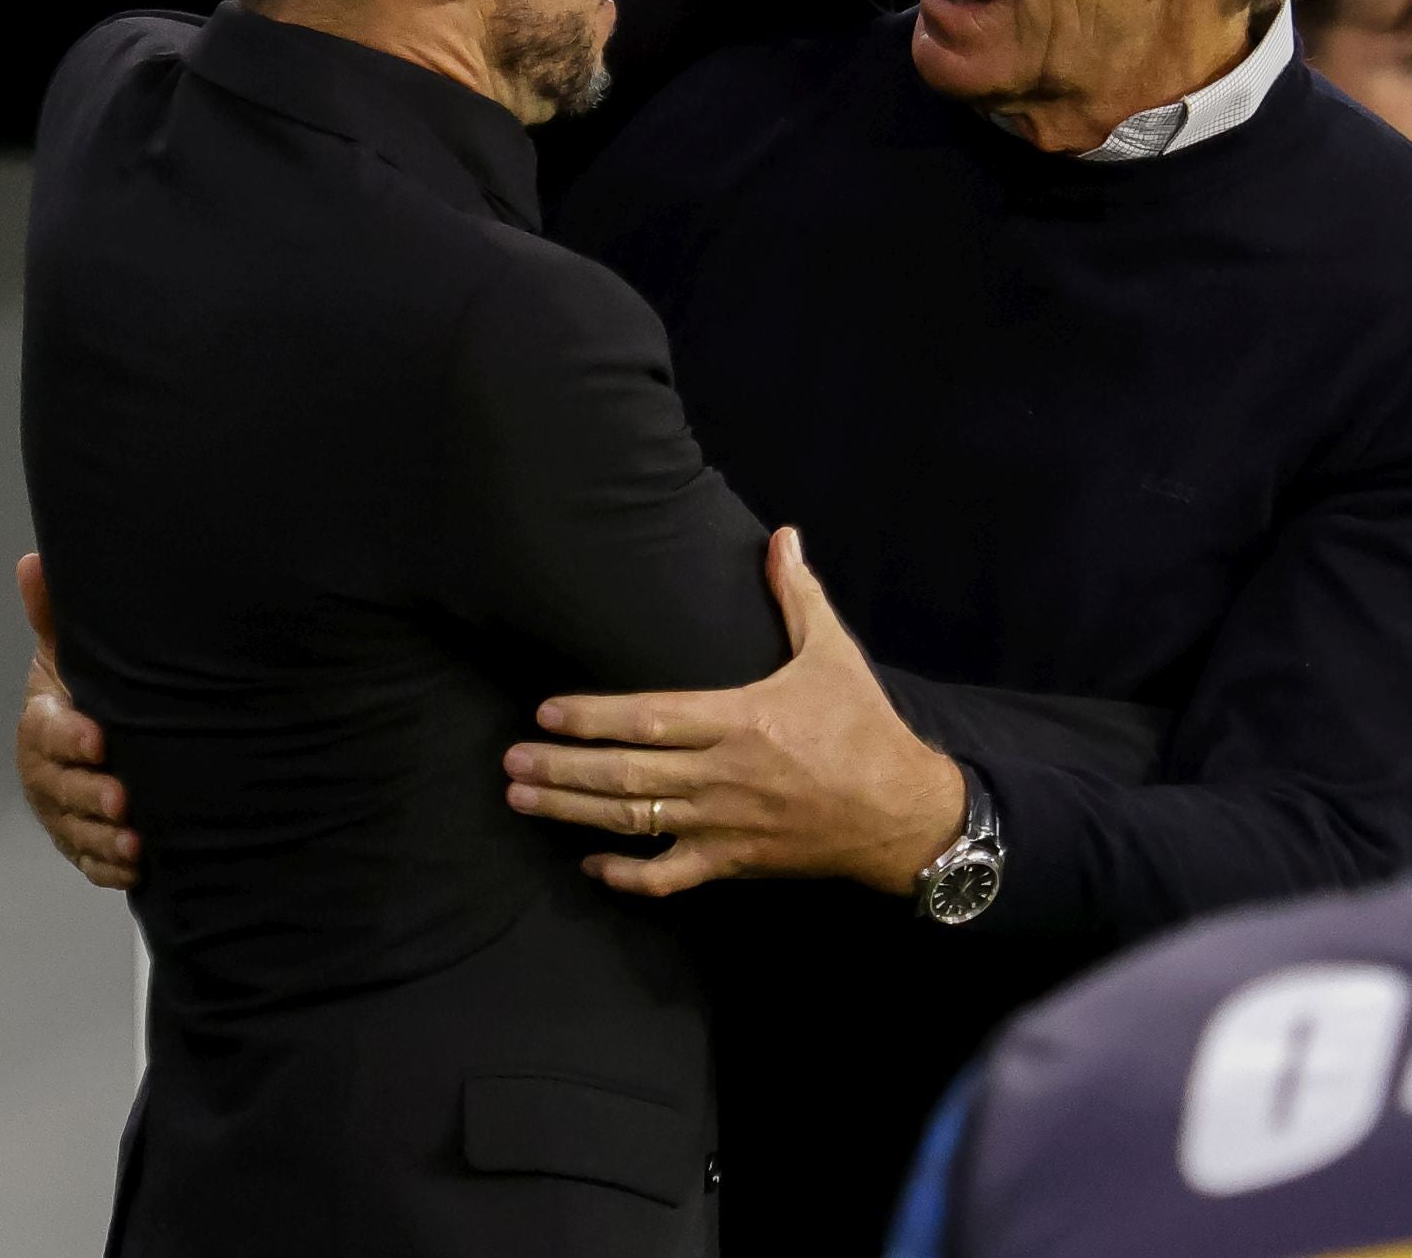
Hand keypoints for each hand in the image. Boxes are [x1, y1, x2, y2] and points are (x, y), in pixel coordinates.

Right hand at [16, 553, 139, 888]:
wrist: (96, 738)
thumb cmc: (83, 687)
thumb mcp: (68, 652)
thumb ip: (52, 615)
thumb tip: (33, 560)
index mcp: (43, 723)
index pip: (48, 731)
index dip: (70, 737)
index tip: (98, 738)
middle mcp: (47, 772)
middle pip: (60, 789)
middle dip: (89, 795)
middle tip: (121, 797)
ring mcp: (62, 811)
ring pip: (76, 830)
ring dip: (103, 838)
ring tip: (134, 839)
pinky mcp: (83, 840)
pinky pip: (91, 860)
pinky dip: (110, 866)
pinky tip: (136, 865)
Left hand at [503, 528, 965, 898]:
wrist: (902, 813)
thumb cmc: (862, 727)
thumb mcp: (833, 653)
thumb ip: (797, 595)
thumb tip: (783, 535)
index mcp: (739, 721)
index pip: (648, 718)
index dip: (592, 717)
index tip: (546, 713)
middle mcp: (721, 776)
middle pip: (625, 774)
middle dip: (560, 769)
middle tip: (510, 763)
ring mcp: (722, 825)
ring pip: (633, 821)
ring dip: (573, 811)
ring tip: (523, 799)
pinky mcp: (732, 863)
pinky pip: (669, 876)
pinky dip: (627, 875)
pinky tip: (591, 863)